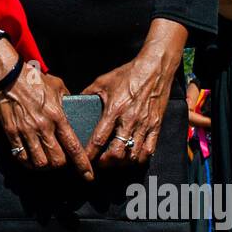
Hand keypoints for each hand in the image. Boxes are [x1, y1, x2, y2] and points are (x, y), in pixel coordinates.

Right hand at [0, 57, 91, 178]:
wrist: (8, 75)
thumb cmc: (34, 79)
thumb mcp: (58, 86)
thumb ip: (68, 102)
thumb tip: (75, 112)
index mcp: (57, 115)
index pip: (73, 146)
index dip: (82, 164)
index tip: (88, 176)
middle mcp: (43, 126)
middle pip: (57, 160)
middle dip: (62, 165)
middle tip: (62, 161)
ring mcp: (26, 131)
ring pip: (40, 162)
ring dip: (45, 166)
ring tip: (47, 161)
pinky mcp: (11, 132)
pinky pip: (21, 156)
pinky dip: (28, 162)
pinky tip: (31, 159)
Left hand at [81, 45, 176, 168]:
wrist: (154, 68)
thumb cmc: (128, 74)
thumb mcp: (103, 81)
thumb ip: (88, 93)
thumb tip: (75, 102)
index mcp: (114, 110)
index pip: (99, 139)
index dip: (90, 153)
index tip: (83, 160)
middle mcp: (129, 120)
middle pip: (117, 153)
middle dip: (106, 163)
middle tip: (99, 163)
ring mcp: (145, 125)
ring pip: (133, 155)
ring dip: (122, 163)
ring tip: (114, 161)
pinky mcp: (156, 126)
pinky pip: (149, 150)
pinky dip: (139, 157)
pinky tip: (132, 156)